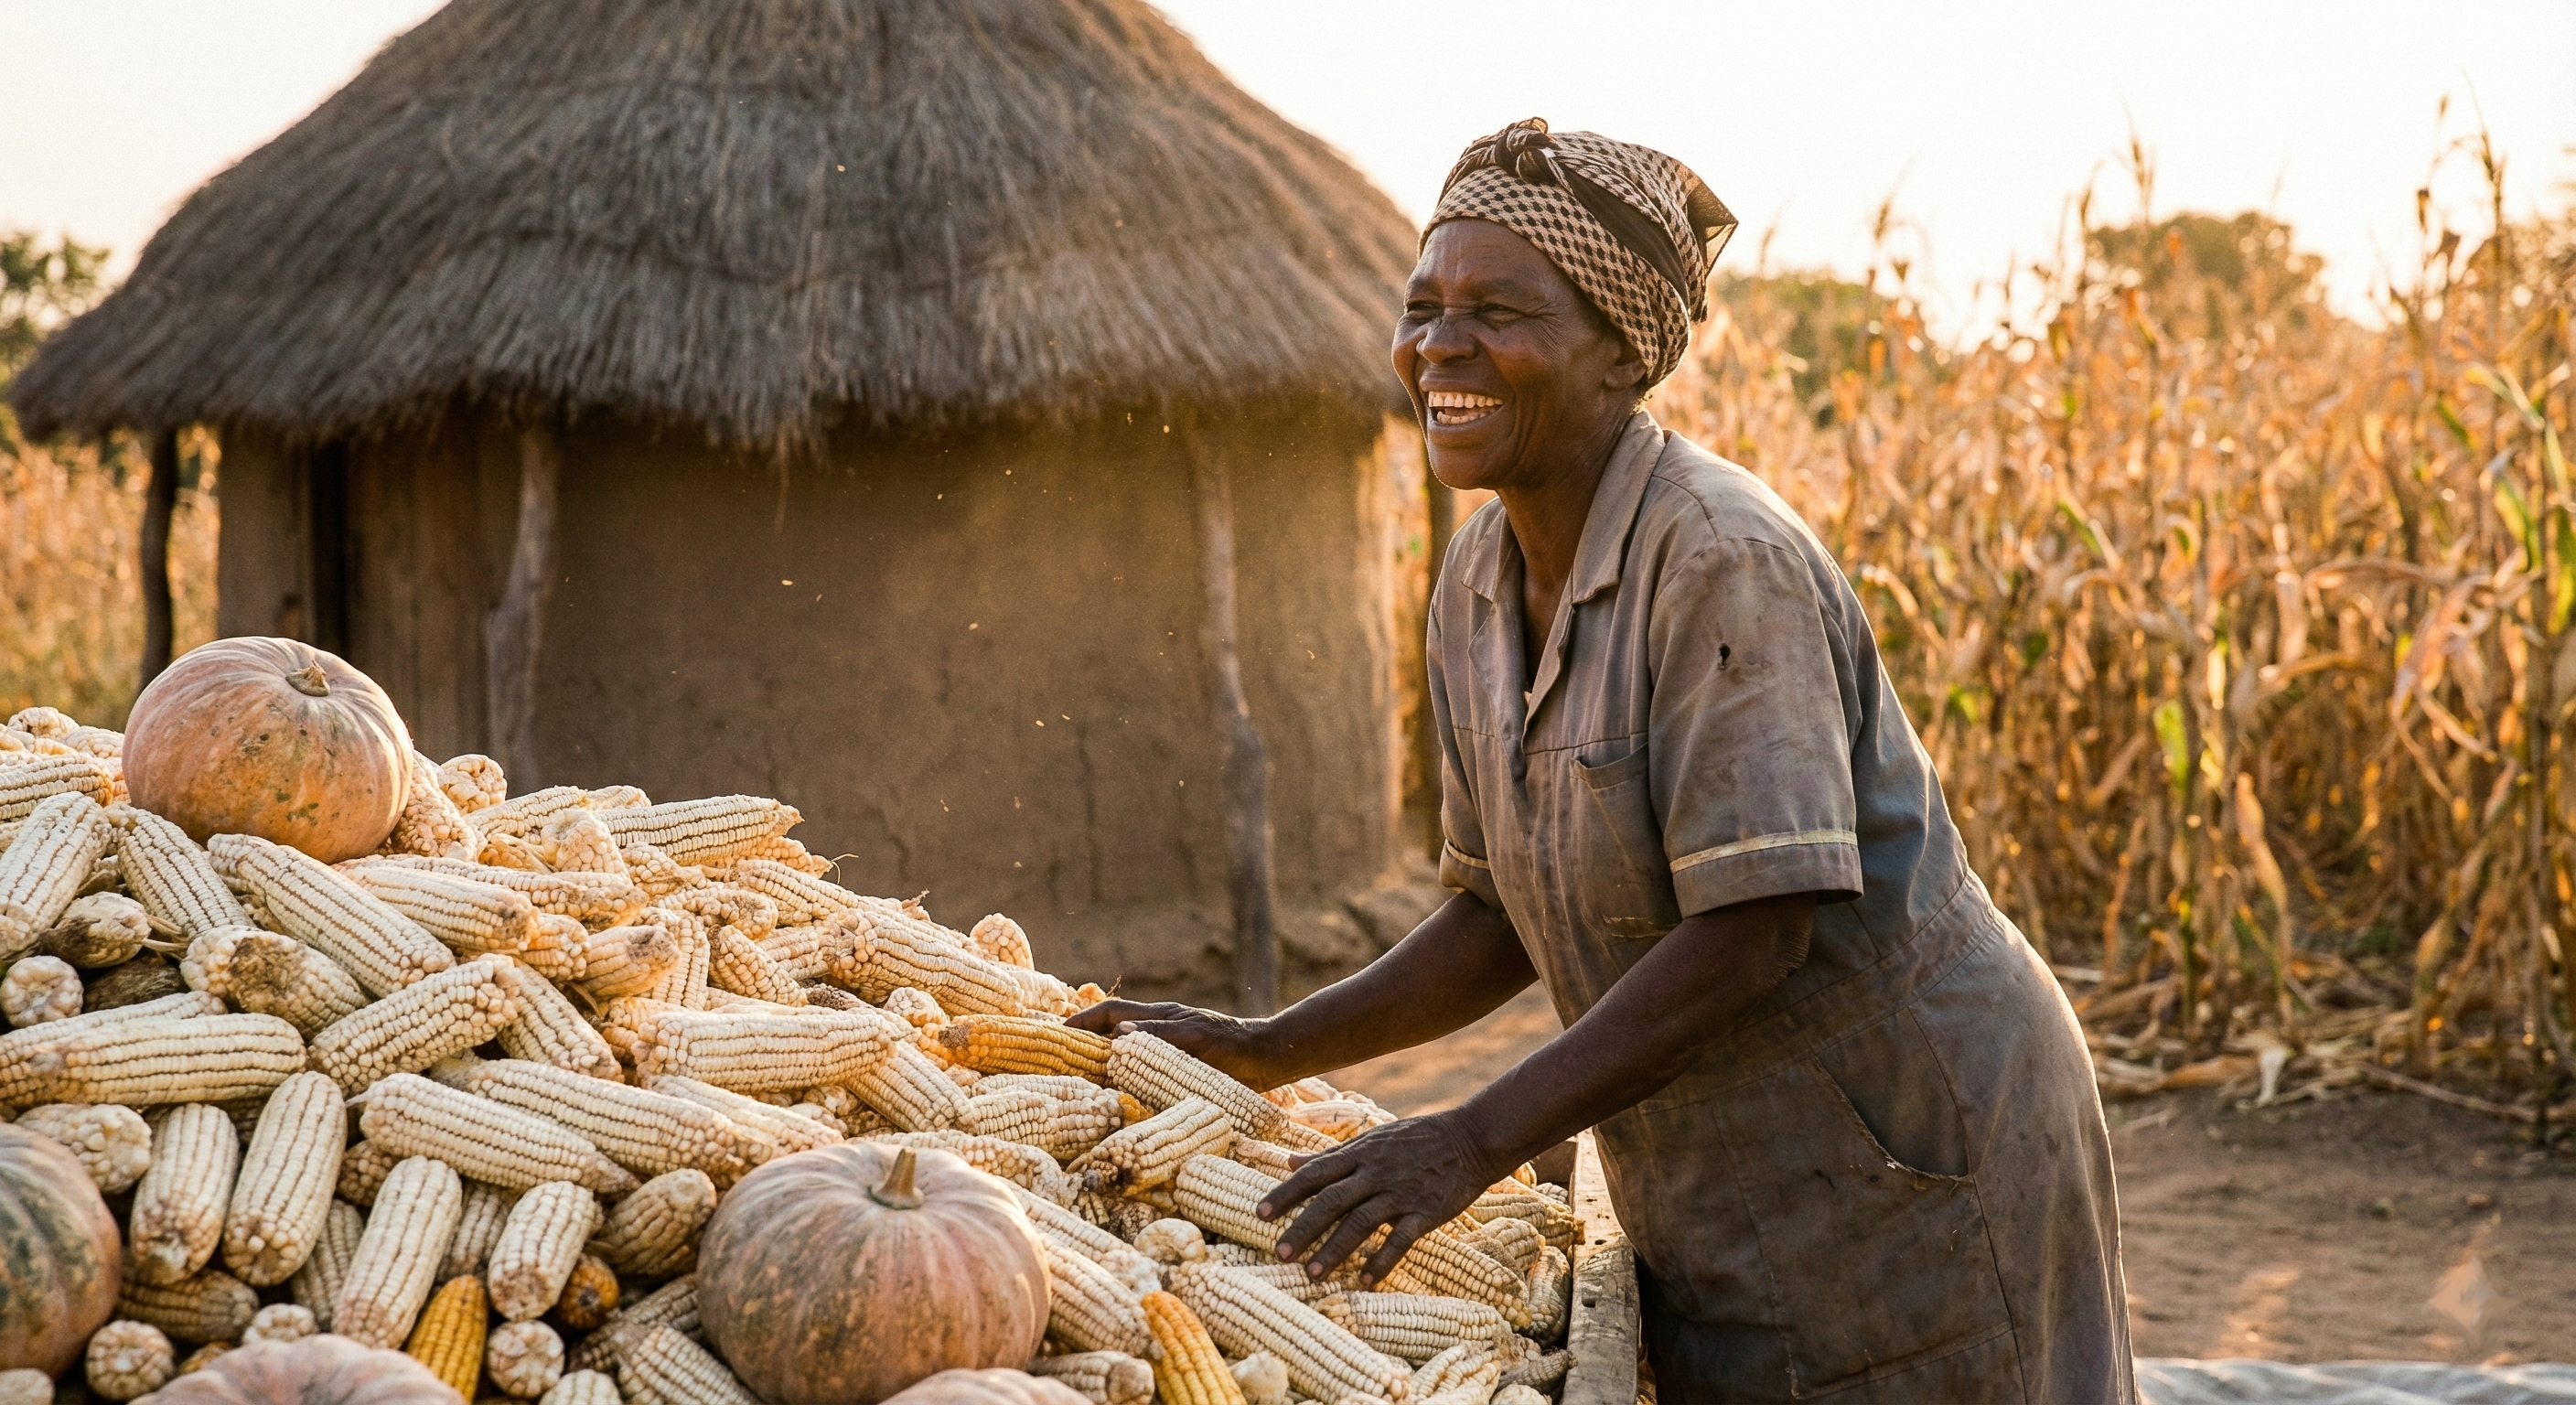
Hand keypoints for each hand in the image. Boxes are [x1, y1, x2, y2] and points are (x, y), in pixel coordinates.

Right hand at [1064, 1000, 1276, 1087]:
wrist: (1263, 1061)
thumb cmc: (1231, 1044)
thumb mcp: (1193, 1037)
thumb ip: (1158, 1034)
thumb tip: (1119, 1033)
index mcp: (1158, 1017)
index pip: (1110, 1013)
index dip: (1083, 1020)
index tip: (1058, 1032)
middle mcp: (1157, 1033)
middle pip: (1111, 1034)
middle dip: (1085, 1045)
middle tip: (1059, 1065)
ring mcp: (1165, 1052)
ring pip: (1124, 1056)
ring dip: (1103, 1069)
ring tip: (1079, 1088)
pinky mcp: (1175, 1072)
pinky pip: (1141, 1075)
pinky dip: (1125, 1086)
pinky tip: (1114, 1103)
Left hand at [1258, 1112, 1495, 1284]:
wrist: (1470, 1139)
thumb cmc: (1416, 1140)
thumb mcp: (1371, 1139)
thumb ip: (1331, 1155)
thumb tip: (1289, 1161)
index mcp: (1359, 1153)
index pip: (1314, 1173)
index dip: (1286, 1193)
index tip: (1260, 1214)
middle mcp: (1375, 1171)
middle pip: (1331, 1200)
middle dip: (1303, 1227)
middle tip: (1280, 1253)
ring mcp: (1400, 1192)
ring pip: (1361, 1221)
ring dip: (1335, 1249)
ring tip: (1312, 1274)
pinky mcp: (1425, 1211)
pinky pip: (1400, 1239)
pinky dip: (1382, 1260)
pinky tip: (1365, 1280)